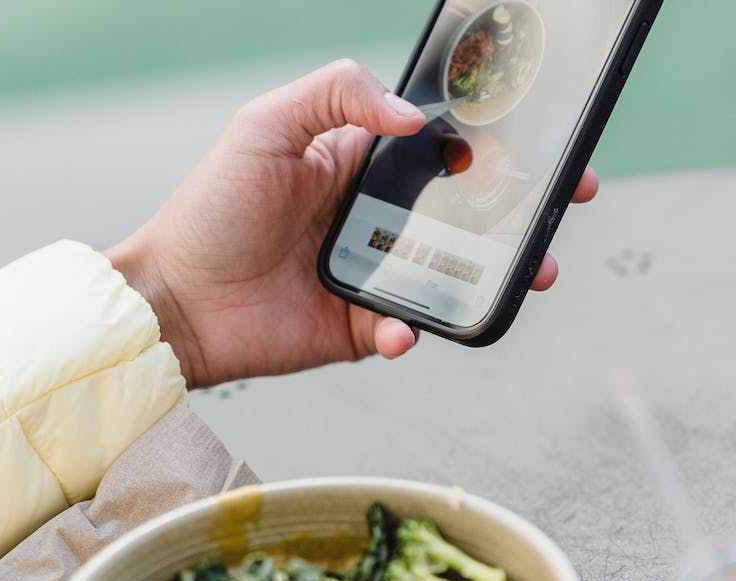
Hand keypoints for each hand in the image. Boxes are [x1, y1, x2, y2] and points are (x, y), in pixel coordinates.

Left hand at [106, 60, 598, 388]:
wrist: (174, 302)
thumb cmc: (211, 208)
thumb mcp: (266, 125)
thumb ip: (337, 95)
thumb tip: (413, 113)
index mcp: (362, 163)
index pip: (445, 147)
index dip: (498, 143)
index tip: (543, 142)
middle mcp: (377, 217)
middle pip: (468, 210)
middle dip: (522, 209)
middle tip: (561, 204)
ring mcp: (375, 272)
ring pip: (455, 272)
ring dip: (498, 272)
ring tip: (531, 271)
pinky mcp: (362, 325)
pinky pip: (406, 327)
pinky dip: (410, 330)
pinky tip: (398, 327)